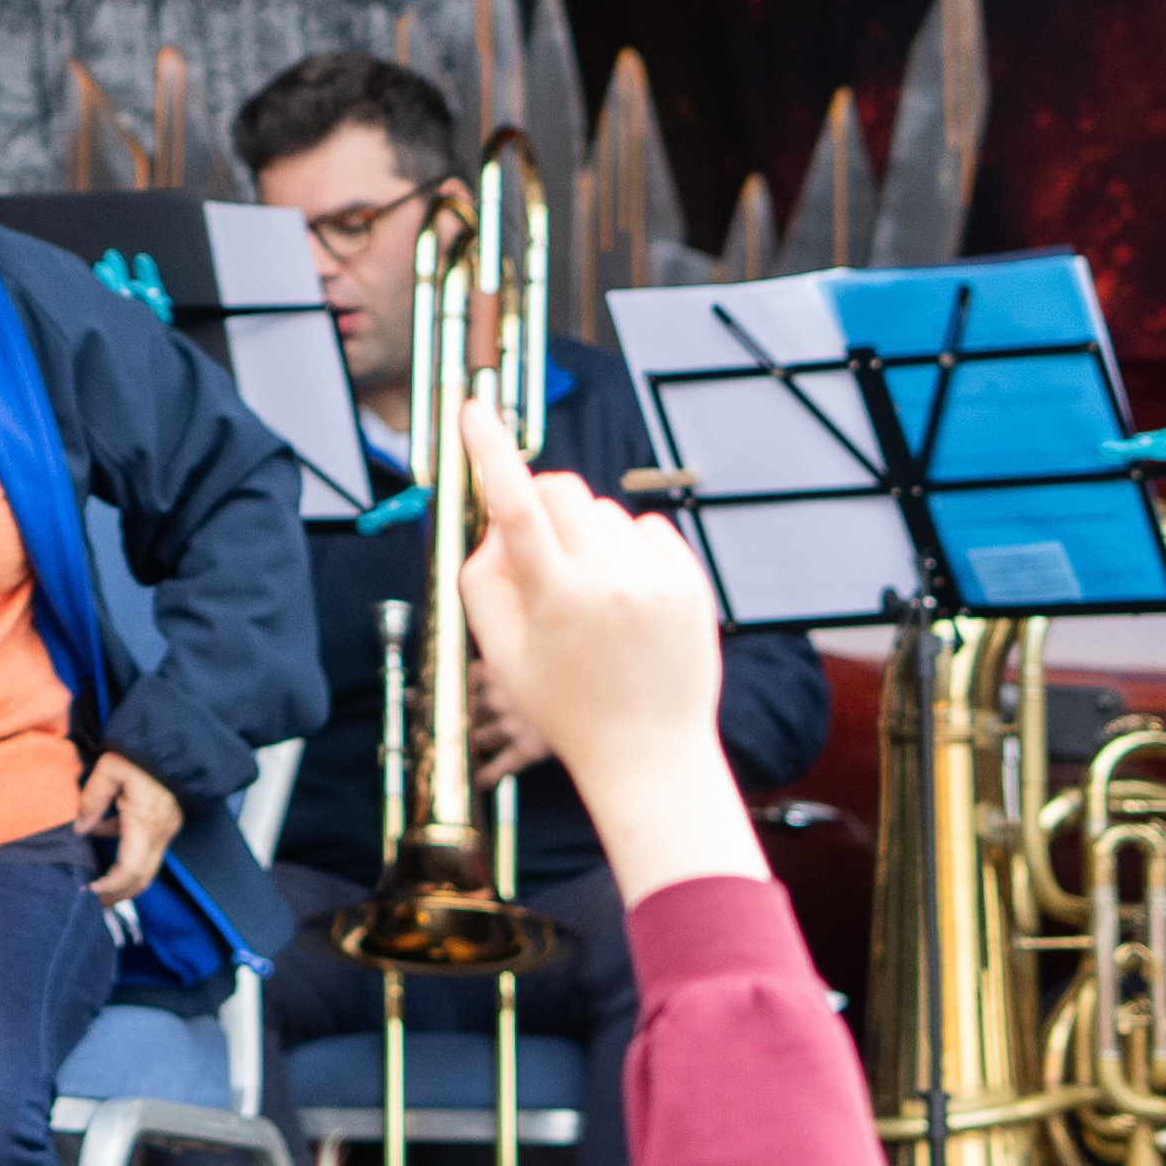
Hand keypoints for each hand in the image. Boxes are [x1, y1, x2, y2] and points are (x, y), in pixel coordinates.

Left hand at [77, 753, 177, 905]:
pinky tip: (102, 837)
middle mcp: (159, 833)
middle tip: (94, 902)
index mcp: (145, 823)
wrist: (175, 742)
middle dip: (119, 894)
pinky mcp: (166, 824)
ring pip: (147, 868)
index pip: (131, 869)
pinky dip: (128, 857)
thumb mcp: (110, 769)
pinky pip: (147, 851)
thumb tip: (79, 828)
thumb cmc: (141, 753)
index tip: (91, 890)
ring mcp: (165, 830)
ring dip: (123, 880)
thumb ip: (92, 800)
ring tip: (98, 884)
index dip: (111, 886)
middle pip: (142, 878)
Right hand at [453, 404, 762, 898]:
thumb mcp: (502, 654)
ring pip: (604, 511)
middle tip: (539, 543)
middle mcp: (608, 583)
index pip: (514, 507)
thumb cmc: (567, 706)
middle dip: (540, 499)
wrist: (651, 754)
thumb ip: (483, 581)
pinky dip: (630, 548)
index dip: (489, 453)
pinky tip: (628, 596)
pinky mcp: (691, 584)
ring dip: (586, 534)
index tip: (474, 410)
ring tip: (592, 594)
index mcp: (554, 601)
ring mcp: (656, 582)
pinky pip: (648, 529)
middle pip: (561, 490)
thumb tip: (496, 523)